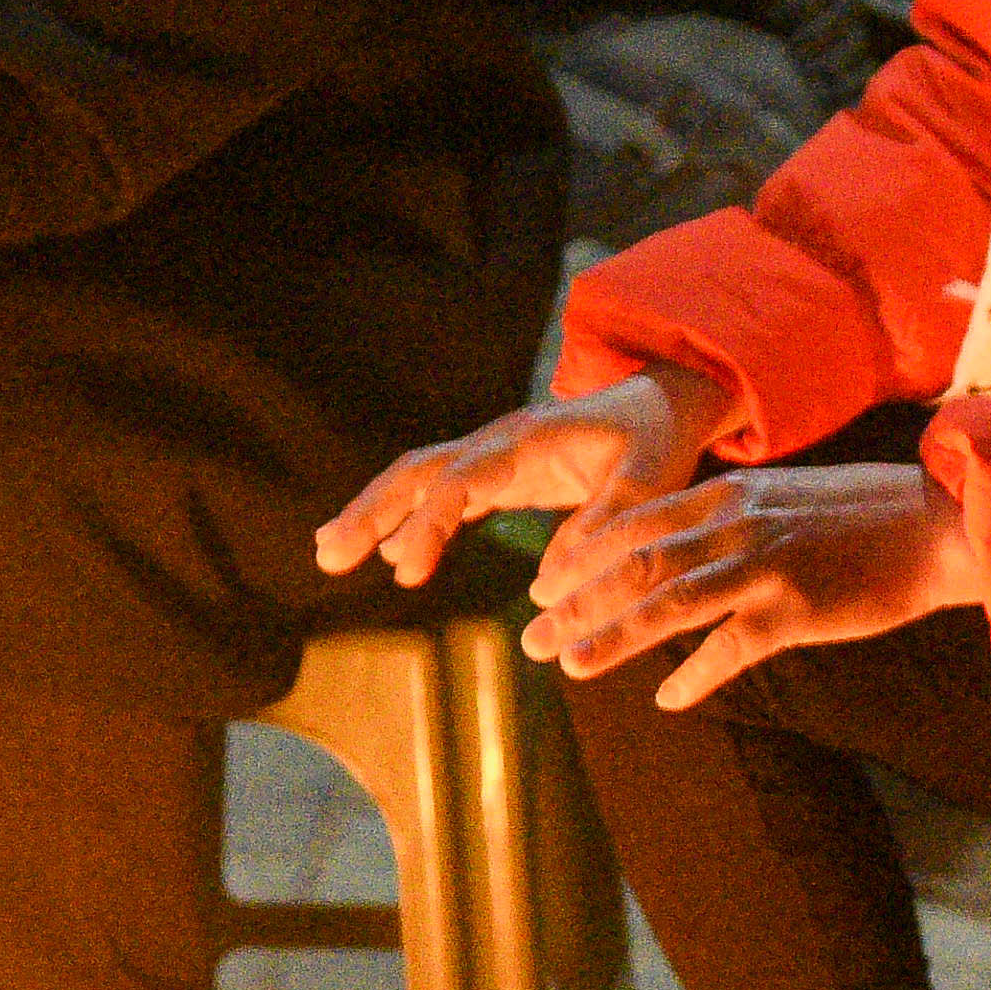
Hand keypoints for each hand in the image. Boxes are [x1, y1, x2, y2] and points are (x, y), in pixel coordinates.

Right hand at [314, 369, 732, 590]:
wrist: (663, 405)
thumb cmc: (658, 442)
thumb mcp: (649, 483)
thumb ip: (603, 525)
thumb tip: (548, 584)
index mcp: (529, 441)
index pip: (461, 481)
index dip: (427, 524)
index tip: (401, 571)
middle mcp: (499, 443)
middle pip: (419, 472)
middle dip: (370, 510)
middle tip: (327, 556)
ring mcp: (495, 456)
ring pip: (421, 481)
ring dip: (375, 514)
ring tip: (329, 555)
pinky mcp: (501, 474)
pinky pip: (443, 496)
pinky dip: (409, 521)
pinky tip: (385, 553)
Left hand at [523, 454, 975, 710]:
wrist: (938, 524)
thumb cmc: (863, 515)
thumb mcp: (781, 498)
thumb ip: (726, 519)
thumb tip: (675, 549)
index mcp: (727, 495)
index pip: (631, 522)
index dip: (579, 557)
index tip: (542, 587)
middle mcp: (735, 526)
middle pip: (634, 565)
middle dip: (575, 603)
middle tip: (532, 639)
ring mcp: (765, 567)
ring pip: (666, 604)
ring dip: (611, 638)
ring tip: (570, 667)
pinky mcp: (798, 610)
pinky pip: (731, 648)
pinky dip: (695, 675)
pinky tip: (666, 699)